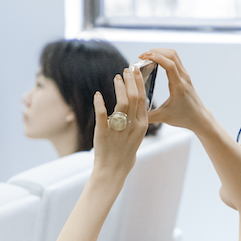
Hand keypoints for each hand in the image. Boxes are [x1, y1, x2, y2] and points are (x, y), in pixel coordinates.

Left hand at [90, 67, 147, 182]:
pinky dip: (100, 102)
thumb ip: (137, 120)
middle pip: (134, 97)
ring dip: (119, 87)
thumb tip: (135, 104)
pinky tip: (97, 94)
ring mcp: (119, 129)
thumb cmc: (125, 154)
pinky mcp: (104, 133)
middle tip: (127, 69)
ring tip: (116, 77)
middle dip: (131, 80)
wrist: (113, 171)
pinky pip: (103, 114)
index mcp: (142, 125)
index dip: (139, 83)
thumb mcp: (137, 136)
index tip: (135, 71)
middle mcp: (133, 126)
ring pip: (122, 103)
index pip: (143, 99)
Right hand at [141, 48, 209, 132]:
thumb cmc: (183, 117)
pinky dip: (164, 56)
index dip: (156, 57)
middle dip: (156, 51)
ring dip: (160, 52)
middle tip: (142, 56)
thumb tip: (132, 115)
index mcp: (179, 86)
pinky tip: (155, 61)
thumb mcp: (164, 117)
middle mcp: (183, 77)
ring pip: (174, 55)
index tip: (143, 57)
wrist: (199, 118)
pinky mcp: (184, 75)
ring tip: (147, 57)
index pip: (170, 65)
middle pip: (172, 55)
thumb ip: (148, 116)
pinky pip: (175, 59)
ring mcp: (185, 75)